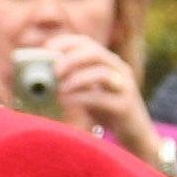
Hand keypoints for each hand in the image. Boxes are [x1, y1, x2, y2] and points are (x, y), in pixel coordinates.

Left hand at [43, 32, 151, 147]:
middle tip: (53, 71)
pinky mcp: (124, 106)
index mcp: (109, 62)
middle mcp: (119, 69)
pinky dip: (80, 98)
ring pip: (101, 73)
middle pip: (95, 52)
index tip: (46, 48)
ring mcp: (124, 86)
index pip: (87, 42)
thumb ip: (73, 83)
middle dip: (71, 58)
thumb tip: (41, 81)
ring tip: (59, 89)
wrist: (135, 134)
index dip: (66, 42)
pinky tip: (66, 102)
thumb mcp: (89, 92)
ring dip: (76, 79)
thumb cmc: (107, 113)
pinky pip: (101, 98)